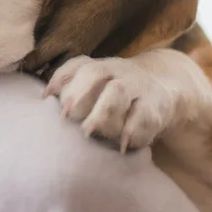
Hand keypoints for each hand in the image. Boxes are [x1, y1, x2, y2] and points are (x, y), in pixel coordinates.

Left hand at [43, 49, 211, 152]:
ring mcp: (137, 88)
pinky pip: (144, 116)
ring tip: (88, 131)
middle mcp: (118, 73)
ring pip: (117, 92)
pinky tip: (122, 145)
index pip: (78, 66)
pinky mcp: (155, 108)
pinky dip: (133, 130)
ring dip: (101, 111)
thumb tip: (43, 100)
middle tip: (65, 116)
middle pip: (95, 73)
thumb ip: (73, 90)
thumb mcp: (99, 88)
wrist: (167, 90)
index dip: (61, 79)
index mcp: (100, 68)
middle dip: (78, 93)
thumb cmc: (118, 96)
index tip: (45, 97)